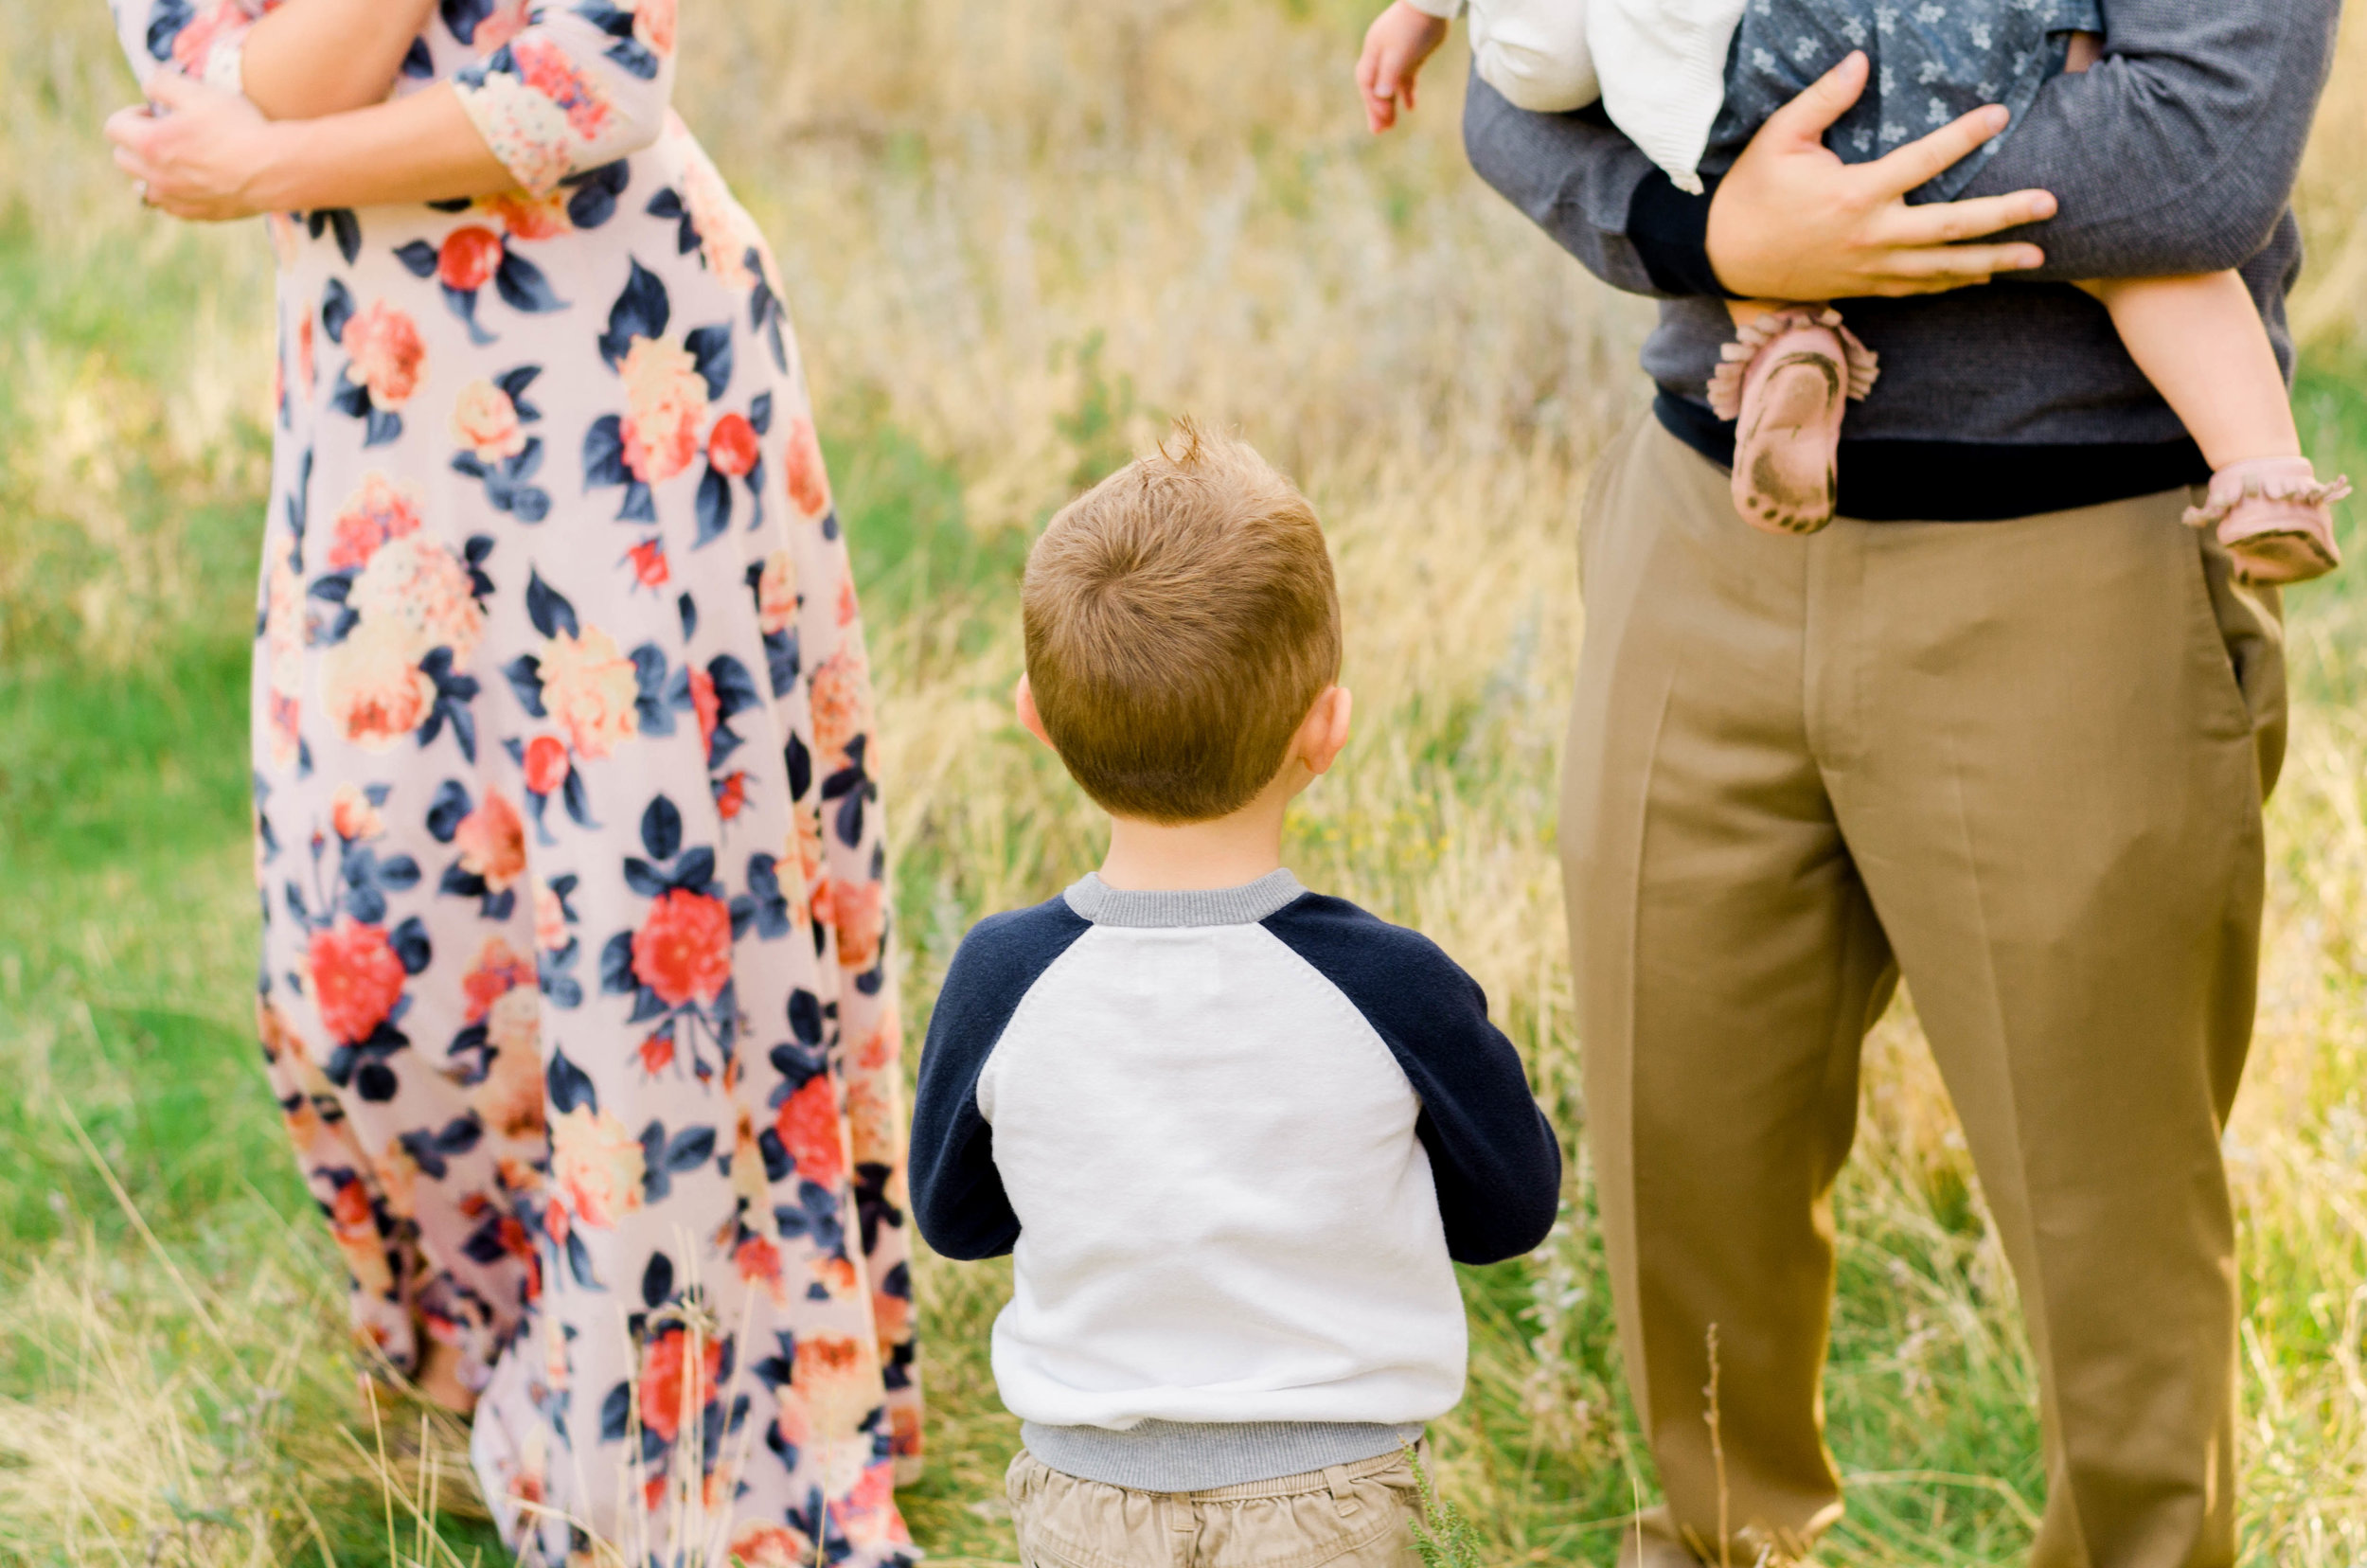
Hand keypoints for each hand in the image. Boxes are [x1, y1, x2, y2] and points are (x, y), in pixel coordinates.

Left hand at [105, 70, 282, 221]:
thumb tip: (149, 86)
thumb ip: (163, 83)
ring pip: (143, 187)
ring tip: (179, 160)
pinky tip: (197, 181)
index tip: (156, 112)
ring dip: (152, 172)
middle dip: (137, 143)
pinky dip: (174, 193)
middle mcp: (156, 177)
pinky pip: (171, 207)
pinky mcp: (199, 215)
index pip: (113, 127)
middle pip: (122, 159)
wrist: (276, 169)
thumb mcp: (199, 92)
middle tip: (169, 134)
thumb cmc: (238, 128)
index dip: (132, 114)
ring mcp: (176, 200)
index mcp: (149, 144)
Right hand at [1357, 3, 1449, 133]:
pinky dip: (1406, 93)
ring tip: (1391, 126)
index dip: (1373, 103)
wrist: (1431, 3)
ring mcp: (1396, 56)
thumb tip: (1379, 96)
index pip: (1368, 84)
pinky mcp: (1411, 56)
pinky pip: (1405, 79)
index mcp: (1373, 54)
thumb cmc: (1413, 27)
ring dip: (1390, 105)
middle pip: (1375, 88)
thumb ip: (1389, 75)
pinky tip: (1410, 107)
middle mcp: (1381, 57)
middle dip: (1376, 110)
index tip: (1383, 119)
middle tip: (1379, 132)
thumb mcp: (1399, 53)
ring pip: (1389, 86)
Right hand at [1705, 52, 2059, 299]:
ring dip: (1993, 261)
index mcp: (1854, 193)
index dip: (1965, 136)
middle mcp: (1871, 235)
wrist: (1722, 256)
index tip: (1999, 116)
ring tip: (2037, 254)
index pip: (1925, 161)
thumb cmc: (1751, 191)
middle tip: (2049, 203)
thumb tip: (1861, 60)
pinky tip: (1985, 275)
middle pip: (1952, 227)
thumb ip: (1823, 99)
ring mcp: (1870, 267)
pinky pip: (1920, 287)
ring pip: (1944, 267)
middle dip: (2005, 215)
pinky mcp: (1864, 286)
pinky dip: (1955, 282)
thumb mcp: (1778, 138)